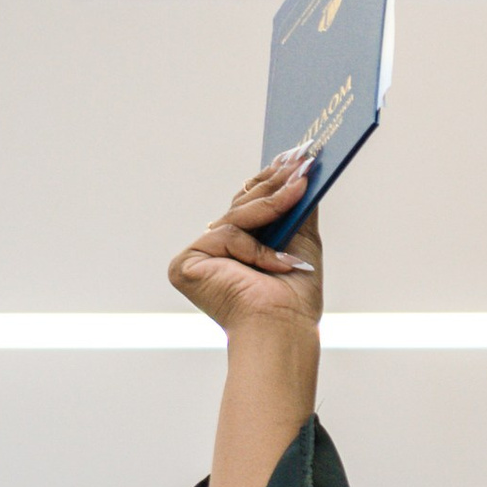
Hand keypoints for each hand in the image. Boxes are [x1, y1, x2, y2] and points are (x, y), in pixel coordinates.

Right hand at [169, 159, 322, 341]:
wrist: (284, 331)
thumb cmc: (294, 299)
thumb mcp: (300, 243)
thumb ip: (297, 208)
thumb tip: (301, 168)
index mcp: (233, 250)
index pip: (247, 206)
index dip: (270, 180)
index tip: (294, 156)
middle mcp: (210, 253)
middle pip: (239, 206)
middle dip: (273, 182)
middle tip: (300, 158)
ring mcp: (196, 258)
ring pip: (235, 216)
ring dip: (272, 204)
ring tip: (301, 185)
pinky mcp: (185, 266)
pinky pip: (227, 236)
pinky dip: (256, 249)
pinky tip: (282, 262)